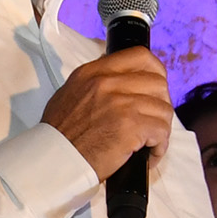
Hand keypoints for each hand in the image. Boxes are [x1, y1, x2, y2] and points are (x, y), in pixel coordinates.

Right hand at [38, 47, 173, 181]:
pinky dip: (159, 146)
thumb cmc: (60, 135)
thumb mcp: (70, 94)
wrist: (52, 160)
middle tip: (152, 122)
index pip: (140, 56)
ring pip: (164, 109)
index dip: (155, 73)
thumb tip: (120, 79)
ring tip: (149, 143)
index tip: (155, 89)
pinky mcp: (130, 126)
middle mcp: (107, 83)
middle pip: (158, 83)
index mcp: (93, 72)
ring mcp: (120, 103)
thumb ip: (95, 83)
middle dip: (160, 105)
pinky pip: (161, 131)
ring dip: (161, 129)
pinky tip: (149, 155)